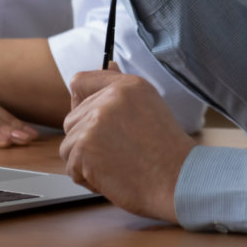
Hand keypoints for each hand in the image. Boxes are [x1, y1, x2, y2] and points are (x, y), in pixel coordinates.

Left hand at [60, 69, 193, 221]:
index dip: (80, 103)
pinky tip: (110, 177)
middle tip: (115, 152)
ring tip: (115, 166)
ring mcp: (95, 121)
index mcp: (126, 85)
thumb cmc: (166, 152)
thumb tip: (109, 65)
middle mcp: (108, 98)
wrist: (178, 180)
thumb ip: (122, 88)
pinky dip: (86, 178)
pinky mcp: (85, 147)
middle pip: (72, 118)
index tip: (91, 119)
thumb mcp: (149, 105)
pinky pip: (70, 165)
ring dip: (85, 161)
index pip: (80, 82)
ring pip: (69, 143)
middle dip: (86, 139)